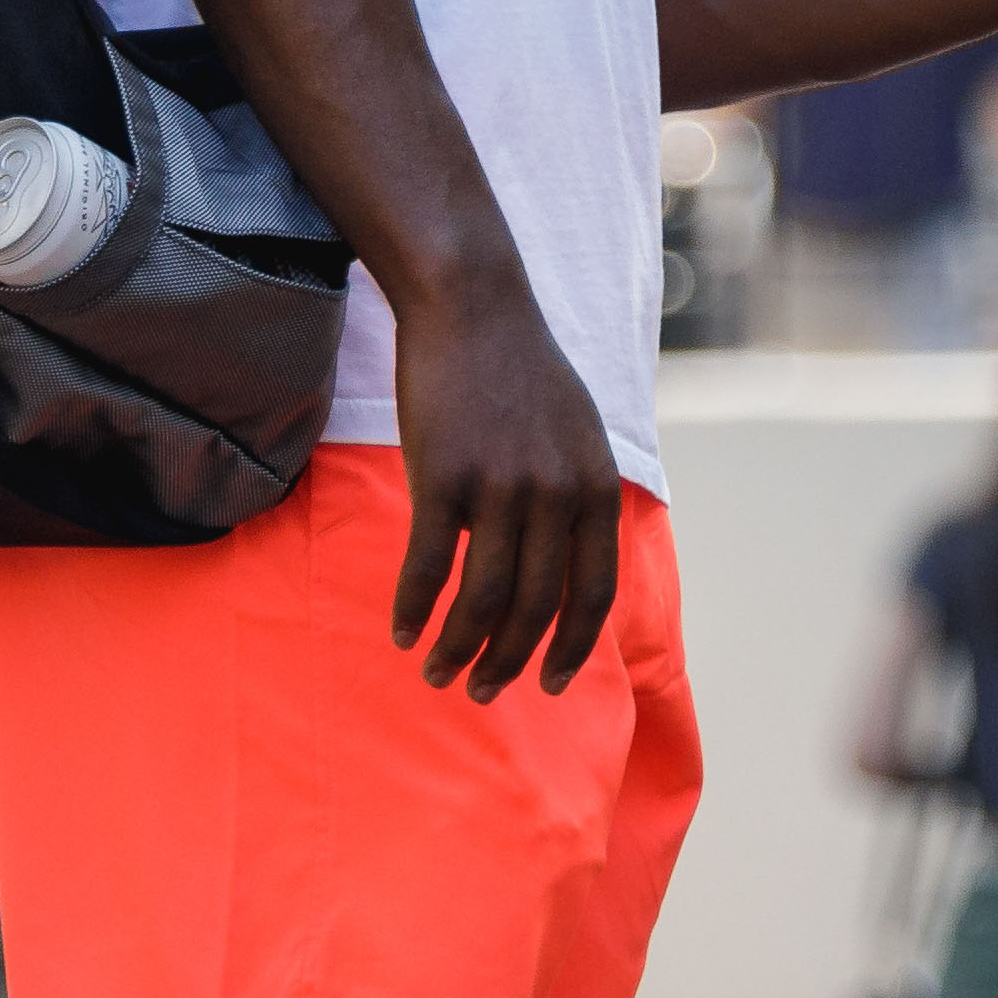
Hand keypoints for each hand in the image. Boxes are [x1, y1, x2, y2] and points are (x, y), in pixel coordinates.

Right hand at [379, 269, 626, 698]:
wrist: (472, 305)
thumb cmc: (520, 371)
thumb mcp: (579, 434)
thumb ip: (581, 497)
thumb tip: (571, 566)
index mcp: (596, 489)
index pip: (593, 595)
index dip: (570, 649)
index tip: (547, 685)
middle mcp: (557, 495)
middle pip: (534, 609)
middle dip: (507, 664)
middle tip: (481, 691)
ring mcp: (501, 487)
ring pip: (482, 601)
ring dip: (458, 650)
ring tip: (438, 674)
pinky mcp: (443, 477)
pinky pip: (427, 566)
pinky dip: (413, 608)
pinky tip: (401, 632)